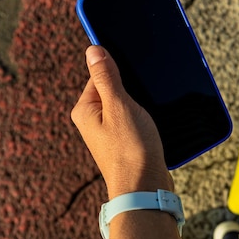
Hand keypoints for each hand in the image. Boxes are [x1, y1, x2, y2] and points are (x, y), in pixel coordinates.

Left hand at [71, 46, 172, 198]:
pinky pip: (134, 120)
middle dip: (132, 90)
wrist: (144, 188)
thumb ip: (106, 77)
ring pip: (127, 105)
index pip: (100, 74)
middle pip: (114, 90)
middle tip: (144, 100)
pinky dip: (145, 118)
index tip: (136, 75)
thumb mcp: (119, 106)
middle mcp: (93, 121)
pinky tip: (153, 125)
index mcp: (85, 109)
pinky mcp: (125, 142)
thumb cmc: (131, 149)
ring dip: (141, 105)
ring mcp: (109, 133)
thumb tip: (93, 50)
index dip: (120, 72)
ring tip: (148, 116)